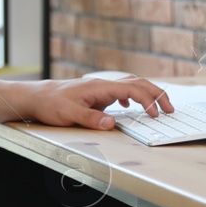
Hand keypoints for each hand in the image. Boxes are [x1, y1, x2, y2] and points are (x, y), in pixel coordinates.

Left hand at [17, 75, 173, 130]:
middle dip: (156, 94)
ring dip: (147, 94)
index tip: (156, 114)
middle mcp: (102, 85)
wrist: (36, 97)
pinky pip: (120, 91)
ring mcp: (100, 89)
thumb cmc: (50, 103)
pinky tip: (129, 107)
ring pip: (130, 85)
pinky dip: (132, 96)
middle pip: (137, 83)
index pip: (132, 89)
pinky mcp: (96, 94)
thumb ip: (90, 119)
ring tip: (158, 107)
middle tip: (170, 108)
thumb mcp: (68, 114)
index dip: (148, 100)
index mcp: (99, 87)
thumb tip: (111, 123)